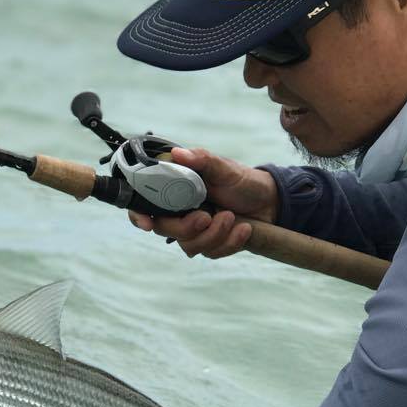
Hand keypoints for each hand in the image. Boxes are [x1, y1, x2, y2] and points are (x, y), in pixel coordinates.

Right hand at [128, 146, 279, 258]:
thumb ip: (200, 160)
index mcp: (174, 190)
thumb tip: (177, 153)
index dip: (138, 216)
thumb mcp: (222, 166)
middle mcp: (179, 212)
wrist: (269, 201)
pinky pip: (211, 253)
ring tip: (232, 217)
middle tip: (207, 216)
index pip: (143, 204)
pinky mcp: (210, 244)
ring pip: (189, 246)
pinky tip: (244, 229)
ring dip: (214, 235)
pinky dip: (229, 242)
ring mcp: (194, 230)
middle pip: (164, 229)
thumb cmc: (241, 180)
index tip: (148, 224)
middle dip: (186, 228)